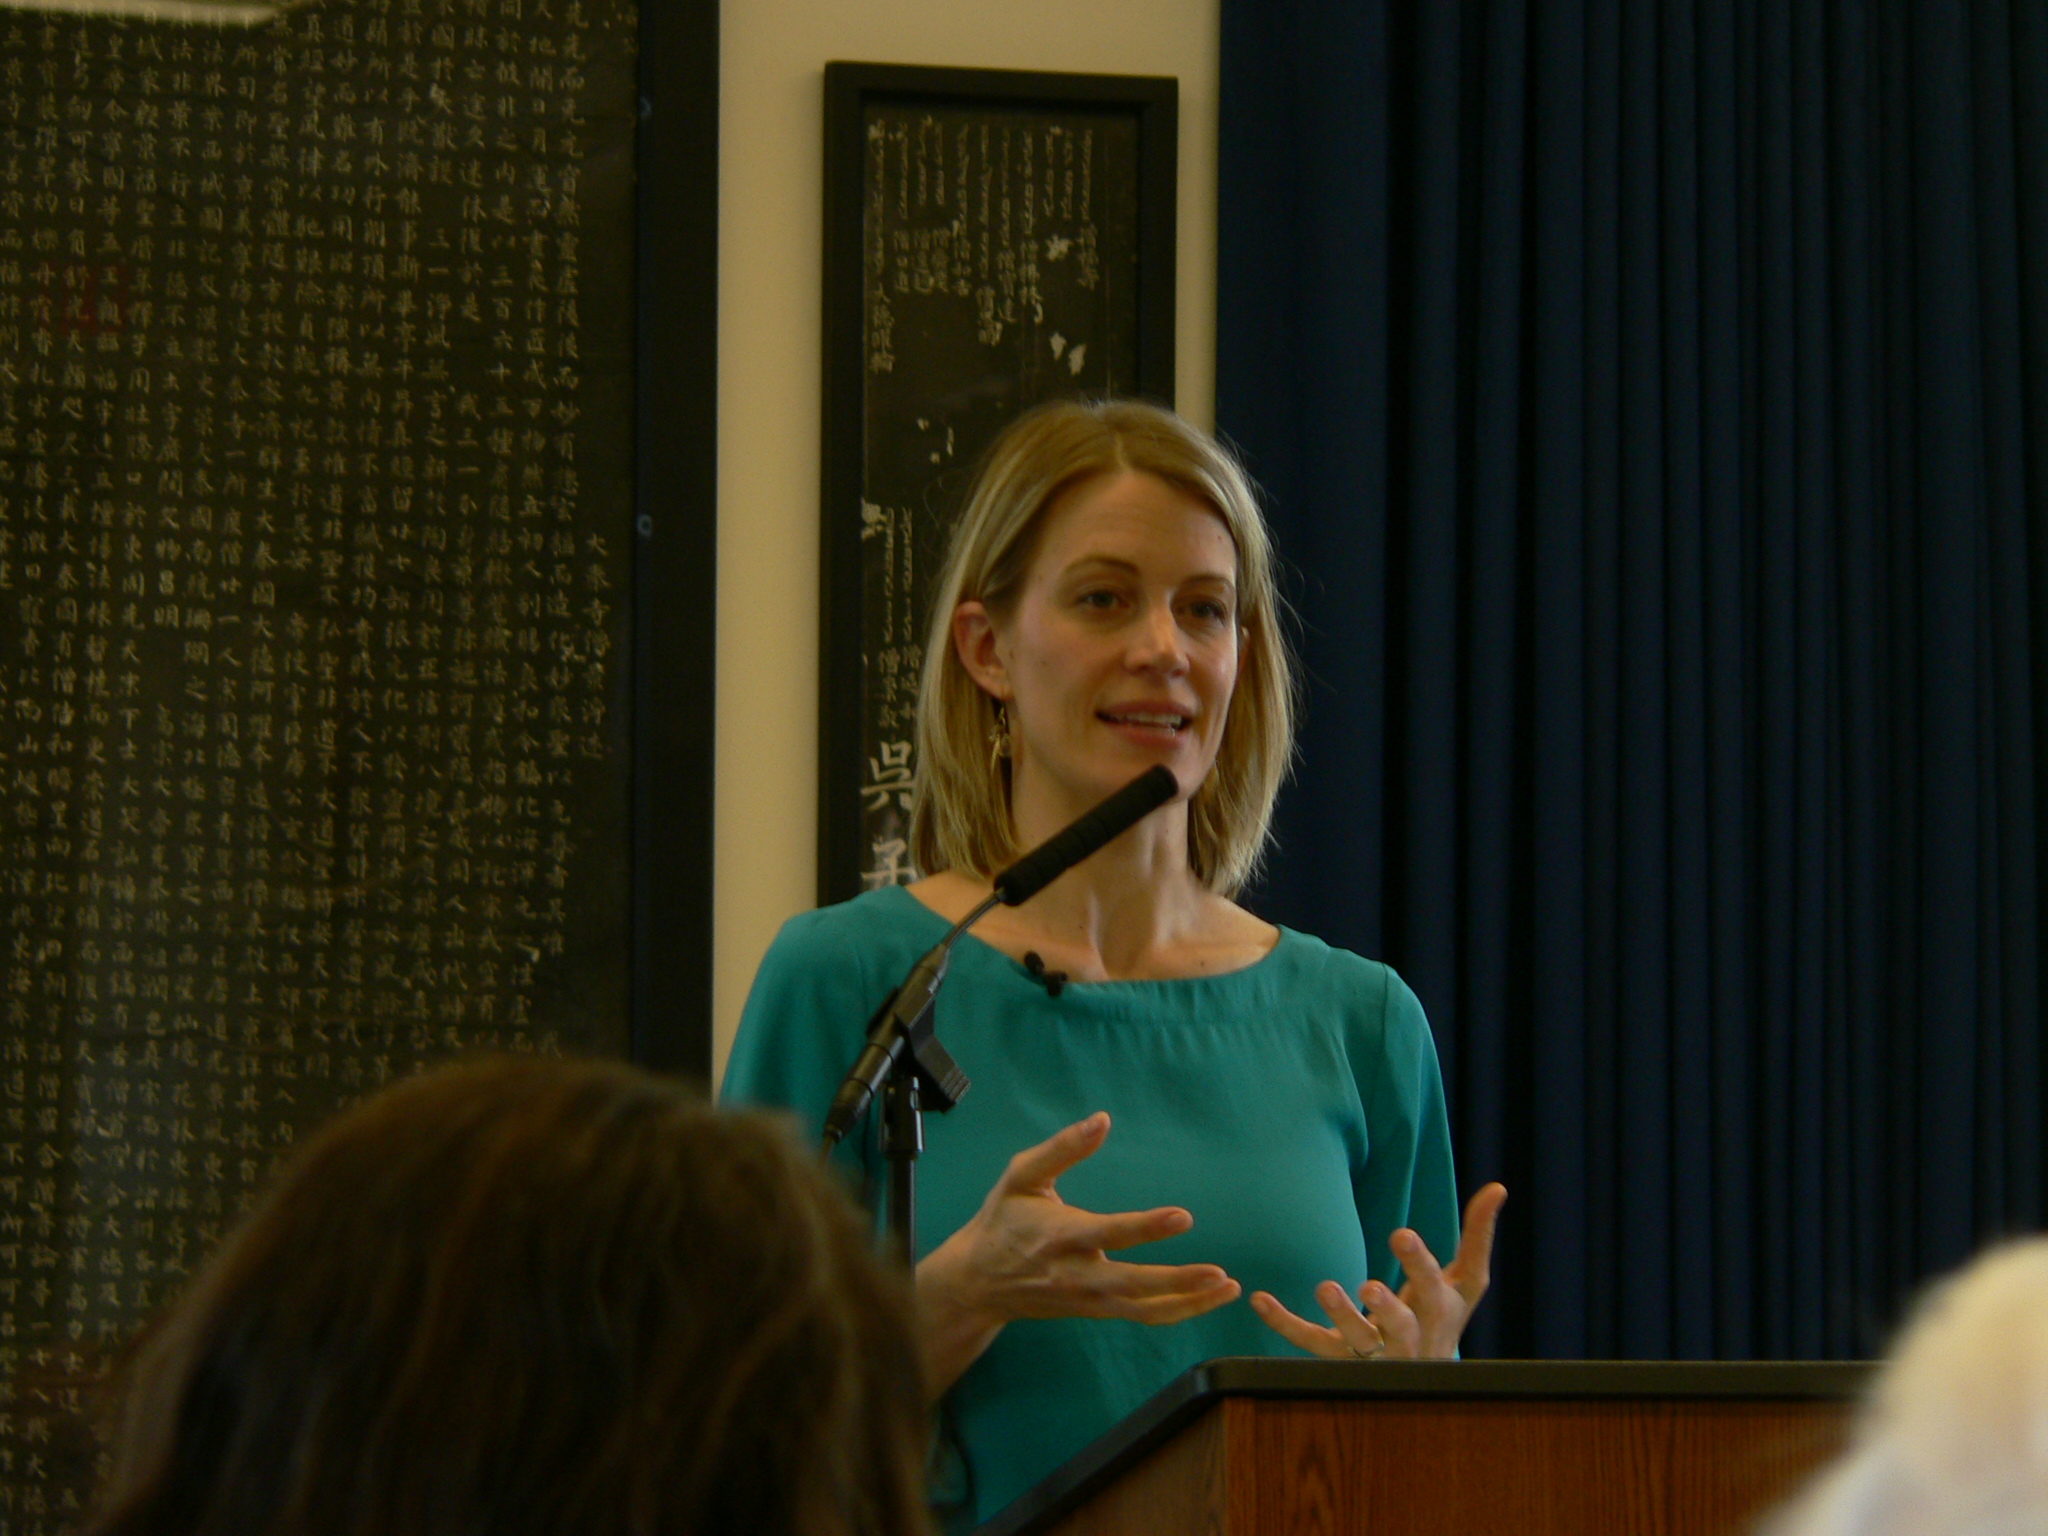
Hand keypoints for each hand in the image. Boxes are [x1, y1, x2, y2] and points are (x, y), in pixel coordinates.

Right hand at [914, 1112, 1240, 1394]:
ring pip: (1143, 1309)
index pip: (1108, 1233)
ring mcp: (1087, 1299)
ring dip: (1188, 1302)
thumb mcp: (1020, 1176)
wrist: (978, 1282)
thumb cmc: (1004, 1220)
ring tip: (1228, 1287)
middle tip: (1220, 1274)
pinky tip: (1206, 1298)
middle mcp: (1075, 1274)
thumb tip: (1103, 1119)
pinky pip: (1140, 1316)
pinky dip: (1176, 1310)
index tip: (1183, 1217)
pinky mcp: (1095, 1311)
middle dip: (1178, 1282)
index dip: (1146, 1227)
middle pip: (1132, 1285)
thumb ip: (1062, 1148)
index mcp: (1057, 1236)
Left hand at [1249, 1182, 1505, 1359]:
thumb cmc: (1443, 1315)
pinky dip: (1284, 1322)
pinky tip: (1260, 1299)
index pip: (1433, 1290)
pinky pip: (1310, 1343)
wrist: (1424, 1379)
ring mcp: (1373, 1354)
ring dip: (1342, 1316)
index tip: (1401, 1233)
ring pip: (1357, 1341)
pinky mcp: (1339, 1359)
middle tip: (1371, 1286)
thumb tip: (1499, 1187)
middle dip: (1388, 1307)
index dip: (1419, 1264)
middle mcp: (1410, 1339)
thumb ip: (1478, 1235)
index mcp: (1441, 1314)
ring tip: (1325, 1286)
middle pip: (1401, 1327)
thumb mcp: (1467, 1281)